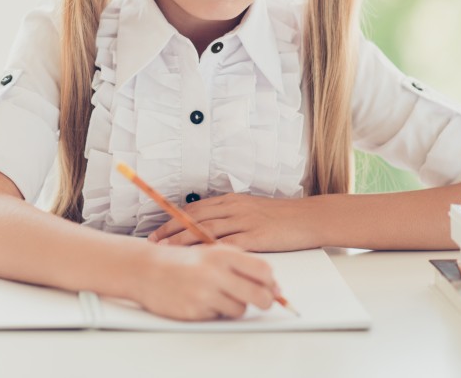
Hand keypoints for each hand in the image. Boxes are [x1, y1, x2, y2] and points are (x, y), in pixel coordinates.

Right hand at [130, 242, 279, 320]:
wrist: (147, 269)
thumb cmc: (182, 260)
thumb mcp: (212, 252)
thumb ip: (239, 262)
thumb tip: (270, 282)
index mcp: (222, 254)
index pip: (262, 270)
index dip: (271, 282)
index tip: (272, 287)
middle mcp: (215, 273)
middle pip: (258, 295)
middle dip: (265, 301)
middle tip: (261, 301)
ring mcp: (205, 293)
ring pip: (240, 309)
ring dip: (236, 306)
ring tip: (222, 296)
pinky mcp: (195, 311)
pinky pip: (219, 317)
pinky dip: (216, 311)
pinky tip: (204, 300)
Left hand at [147, 193, 321, 251]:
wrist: (308, 217)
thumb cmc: (281, 215)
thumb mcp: (251, 208)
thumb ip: (230, 215)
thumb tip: (208, 226)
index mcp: (231, 201)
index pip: (195, 208)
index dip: (173, 219)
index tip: (157, 229)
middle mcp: (234, 208)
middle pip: (194, 218)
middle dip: (170, 229)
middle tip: (152, 241)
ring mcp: (244, 222)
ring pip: (206, 231)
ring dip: (183, 240)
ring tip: (166, 250)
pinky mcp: (256, 237)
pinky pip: (229, 245)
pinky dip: (211, 252)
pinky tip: (198, 260)